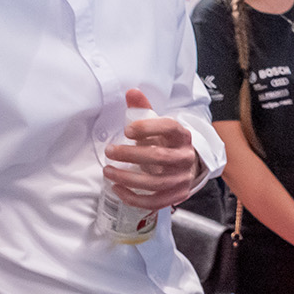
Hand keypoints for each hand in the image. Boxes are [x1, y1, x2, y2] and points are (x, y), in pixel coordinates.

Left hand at [104, 89, 202, 209]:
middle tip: (109, 152)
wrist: (185, 165)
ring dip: (127, 178)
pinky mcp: (177, 195)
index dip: (148, 128)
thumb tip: (131, 92)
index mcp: (182, 136)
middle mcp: (185, 157)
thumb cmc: (165, 142)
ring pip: (155, 182)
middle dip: (130, 155)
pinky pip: (155, 201)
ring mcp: (182, 178)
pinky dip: (134, 197)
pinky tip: (117, 189)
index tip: (127, 131)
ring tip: (108, 171)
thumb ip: (143, 109)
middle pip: (159, 157)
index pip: (169, 128)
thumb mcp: (157, 124)